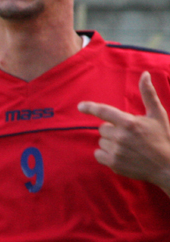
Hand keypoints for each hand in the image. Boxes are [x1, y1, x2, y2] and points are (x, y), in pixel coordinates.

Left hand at [78, 71, 169, 194]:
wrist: (166, 167)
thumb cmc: (162, 138)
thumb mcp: (157, 115)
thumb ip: (148, 94)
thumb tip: (145, 74)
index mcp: (129, 122)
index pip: (104, 112)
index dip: (90, 107)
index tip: (80, 106)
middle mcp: (120, 136)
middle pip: (103, 128)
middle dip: (113, 130)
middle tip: (130, 136)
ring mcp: (116, 151)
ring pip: (101, 141)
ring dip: (111, 143)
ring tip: (128, 147)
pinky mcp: (113, 163)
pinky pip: (98, 154)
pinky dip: (105, 155)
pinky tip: (121, 155)